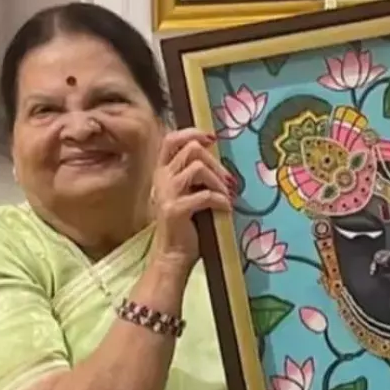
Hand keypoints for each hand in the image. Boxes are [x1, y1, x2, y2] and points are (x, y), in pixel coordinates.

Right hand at [150, 129, 233, 270]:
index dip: (192, 133)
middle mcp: (161, 179)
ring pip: (198, 168)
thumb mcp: (187, 193)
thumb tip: (217, 156)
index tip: (212, 138)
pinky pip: (205, 195)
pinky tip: (226, 209)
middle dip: (215, 162)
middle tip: (228, 180)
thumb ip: (194, 174)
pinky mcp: (175, 210)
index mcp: (162, 172)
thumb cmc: (186, 224)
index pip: (171, 140)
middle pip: (191, 149)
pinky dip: (221, 200)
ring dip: (218, 181)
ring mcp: (167, 194)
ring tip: (227, 195)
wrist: (173, 256)